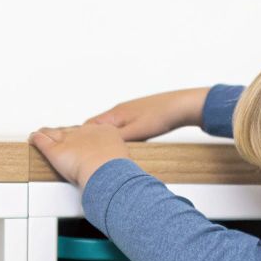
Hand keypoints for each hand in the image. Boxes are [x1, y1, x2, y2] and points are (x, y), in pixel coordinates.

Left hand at [29, 123, 129, 187]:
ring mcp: (69, 140)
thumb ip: (114, 160)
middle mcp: (85, 133)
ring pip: (54, 133)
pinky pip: (42, 141)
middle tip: (62, 142)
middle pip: (71, 132)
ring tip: (42, 135)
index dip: (84, 139)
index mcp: (104, 132)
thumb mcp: (121, 159)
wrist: (107, 170)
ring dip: (47, 134)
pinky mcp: (55, 151)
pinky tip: (32, 139)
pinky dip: (36, 140)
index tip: (83, 145)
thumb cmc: (116, 168)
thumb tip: (115, 169)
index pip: (90, 132)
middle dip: (66, 136)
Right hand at [84, 87, 207, 140]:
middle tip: (90, 154)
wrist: (181, 106)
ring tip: (106, 151)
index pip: (89, 126)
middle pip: (98, 127)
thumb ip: (116, 139)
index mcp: (115, 114)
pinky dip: (119, 137)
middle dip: (93, 140)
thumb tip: (99, 145)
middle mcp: (119, 112)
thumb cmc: (161, 115)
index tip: (78, 150)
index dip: (82, 138)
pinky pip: (122, 127)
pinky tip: (125, 145)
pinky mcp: (138, 116)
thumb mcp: (136, 132)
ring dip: (107, 139)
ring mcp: (129, 113)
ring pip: (111, 128)